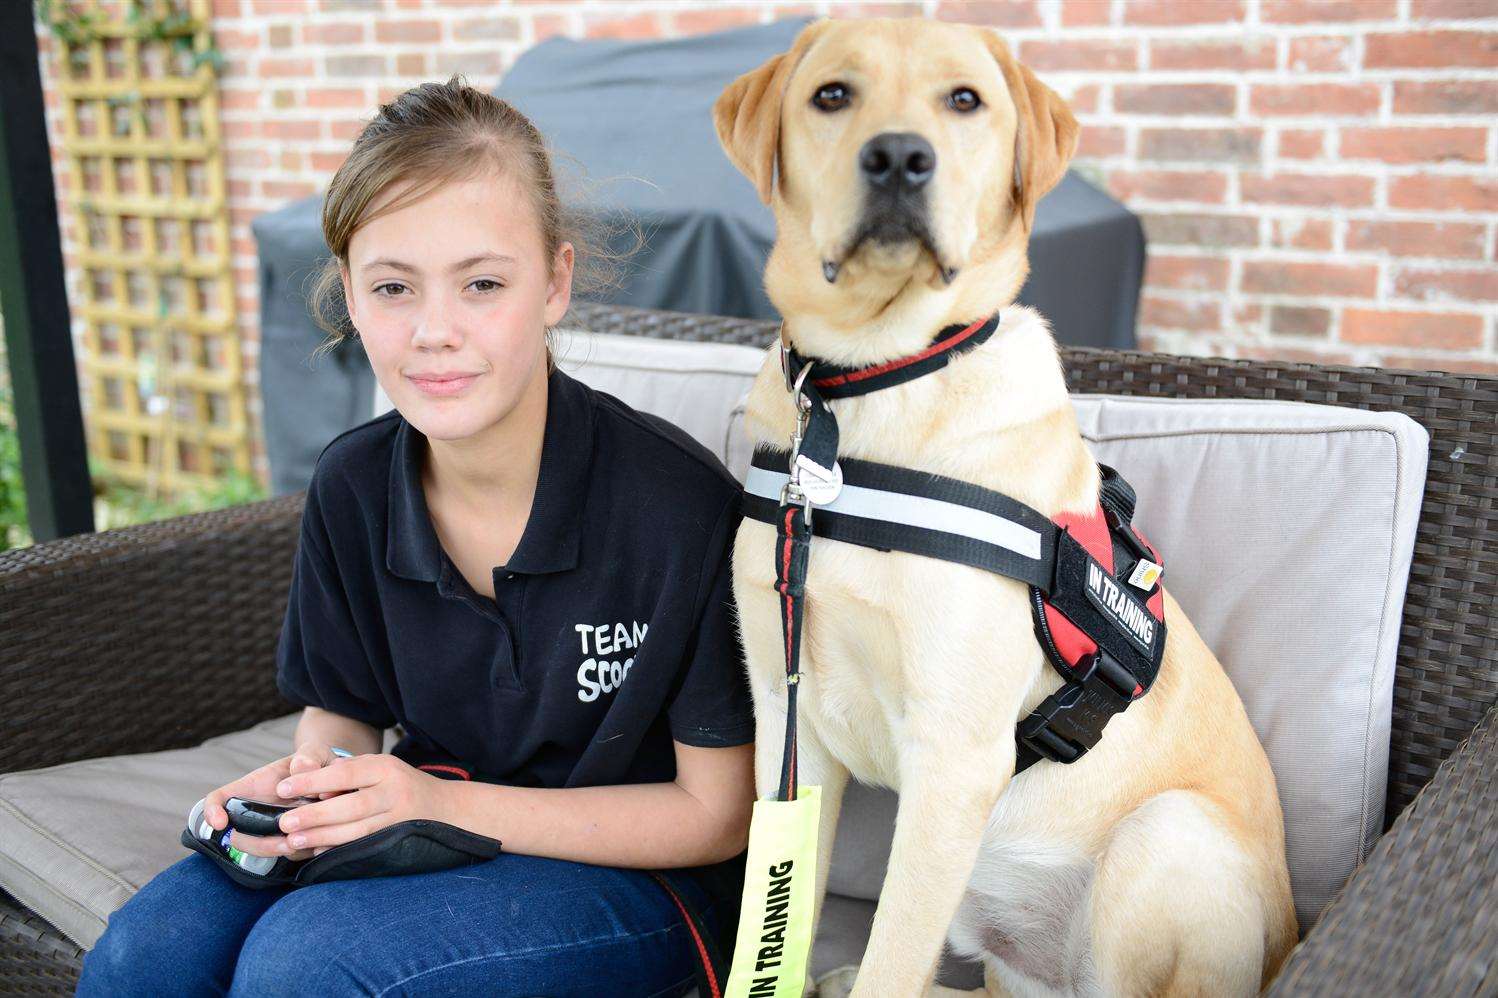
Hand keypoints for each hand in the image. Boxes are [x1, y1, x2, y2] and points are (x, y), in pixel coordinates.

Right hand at [201, 741, 352, 862]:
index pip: (219, 798)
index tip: (220, 823)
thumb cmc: (317, 763)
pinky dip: (305, 852)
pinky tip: (322, 846)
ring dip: (281, 850)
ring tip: (304, 843)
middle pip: (241, 837)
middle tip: (287, 842)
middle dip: (261, 844)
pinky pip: (293, 855)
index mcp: (255, 786)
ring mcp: (275, 828)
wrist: (338, 778)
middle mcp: (259, 811)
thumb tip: (303, 768)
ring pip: (265, 849)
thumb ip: (309, 756)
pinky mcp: (297, 841)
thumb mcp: (314, 752)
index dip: (211, 811)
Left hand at [269, 753, 453, 857]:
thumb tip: (306, 778)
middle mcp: (395, 791)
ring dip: (323, 836)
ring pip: (357, 830)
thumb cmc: (400, 785)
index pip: (344, 773)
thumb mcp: (380, 768)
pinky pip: (365, 846)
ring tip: (293, 840)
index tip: (283, 789)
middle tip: (284, 821)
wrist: (445, 808)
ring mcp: (400, 819)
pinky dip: (339, 849)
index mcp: (386, 768)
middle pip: (351, 805)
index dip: (312, 781)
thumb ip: (348, 773)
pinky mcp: (399, 840)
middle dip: (315, 814)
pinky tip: (318, 851)